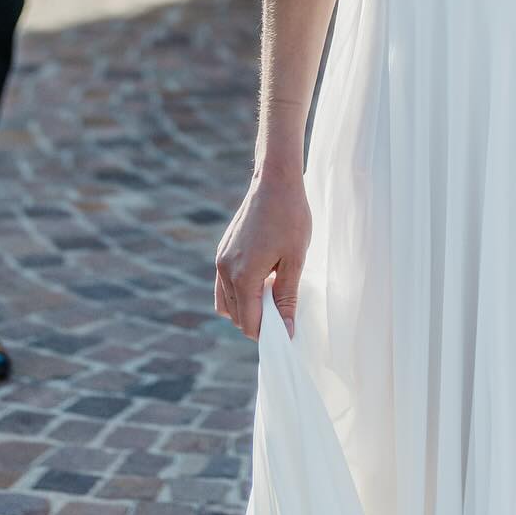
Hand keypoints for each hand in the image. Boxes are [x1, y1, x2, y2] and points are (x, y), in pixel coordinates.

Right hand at [214, 166, 311, 341]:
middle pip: (236, 316)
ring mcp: (221, 259)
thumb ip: (287, 298)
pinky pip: (224, 285)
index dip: (268, 333)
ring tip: (273, 295)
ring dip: (247, 308)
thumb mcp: (295, 260)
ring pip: (226, 303)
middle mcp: (225, 270)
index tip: (287, 329)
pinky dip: (239, 293)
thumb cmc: (290, 217)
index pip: (249, 323)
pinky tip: (262, 280)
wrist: (274, 181)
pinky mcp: (222, 251)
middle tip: (283, 310)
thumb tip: (286, 331)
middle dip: (258, 322)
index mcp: (243, 275)